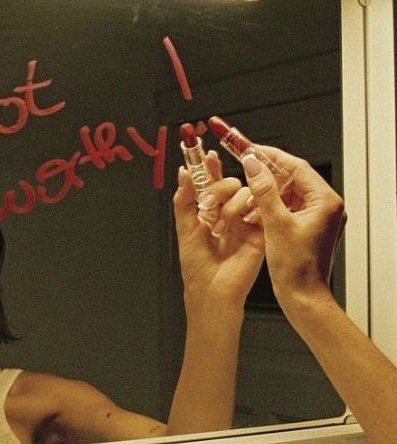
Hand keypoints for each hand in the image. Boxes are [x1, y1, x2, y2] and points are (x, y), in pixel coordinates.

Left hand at [174, 151, 264, 311]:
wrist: (213, 290)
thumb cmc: (196, 266)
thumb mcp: (184, 229)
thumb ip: (184, 200)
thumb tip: (183, 173)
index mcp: (209, 212)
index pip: (211, 183)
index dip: (209, 167)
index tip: (205, 153)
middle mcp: (228, 214)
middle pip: (229, 183)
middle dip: (218, 188)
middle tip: (210, 206)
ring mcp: (245, 221)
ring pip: (244, 192)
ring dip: (230, 205)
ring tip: (221, 227)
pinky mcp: (260, 230)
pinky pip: (259, 207)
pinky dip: (248, 209)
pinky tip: (239, 222)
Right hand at [241, 146, 345, 309]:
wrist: (303, 298)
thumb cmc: (296, 269)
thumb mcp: (275, 224)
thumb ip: (264, 190)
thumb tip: (253, 165)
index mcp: (325, 202)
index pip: (297, 167)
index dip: (271, 156)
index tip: (250, 150)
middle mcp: (326, 207)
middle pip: (293, 178)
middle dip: (268, 174)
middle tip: (245, 166)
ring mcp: (318, 218)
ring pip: (289, 193)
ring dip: (267, 191)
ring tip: (247, 191)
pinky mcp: (309, 228)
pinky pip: (289, 208)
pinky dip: (271, 206)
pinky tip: (255, 210)